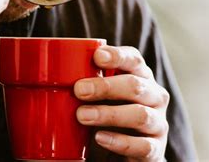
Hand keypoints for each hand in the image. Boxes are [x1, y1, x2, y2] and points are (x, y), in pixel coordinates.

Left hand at [74, 46, 169, 160]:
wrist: (125, 151)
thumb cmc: (108, 112)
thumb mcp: (98, 95)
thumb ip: (86, 82)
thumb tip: (51, 72)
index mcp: (140, 77)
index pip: (134, 59)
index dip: (118, 56)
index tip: (97, 57)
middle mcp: (154, 96)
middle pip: (136, 85)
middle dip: (106, 87)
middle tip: (79, 90)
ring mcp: (158, 123)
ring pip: (140, 115)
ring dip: (109, 114)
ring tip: (82, 116)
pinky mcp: (156, 149)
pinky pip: (143, 146)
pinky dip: (120, 142)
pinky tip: (100, 137)